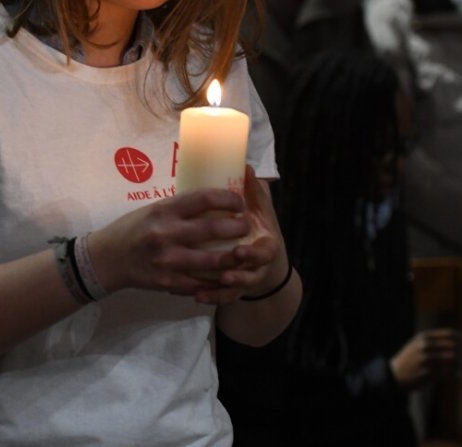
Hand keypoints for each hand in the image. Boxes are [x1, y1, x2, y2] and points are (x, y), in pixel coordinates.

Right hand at [86, 183, 254, 298]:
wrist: (107, 259)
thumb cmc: (131, 229)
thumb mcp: (153, 210)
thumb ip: (179, 208)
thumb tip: (212, 201)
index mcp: (163, 211)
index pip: (203, 199)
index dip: (227, 199)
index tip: (238, 202)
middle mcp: (166, 234)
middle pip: (213, 229)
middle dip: (236, 227)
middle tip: (246, 225)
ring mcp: (168, 261)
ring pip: (213, 261)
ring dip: (233, 256)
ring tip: (243, 251)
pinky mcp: (168, 282)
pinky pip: (201, 282)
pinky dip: (217, 279)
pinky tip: (228, 274)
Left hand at [208, 168, 288, 305]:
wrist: (263, 260)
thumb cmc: (256, 228)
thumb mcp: (260, 210)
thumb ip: (253, 191)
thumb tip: (245, 166)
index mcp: (266, 246)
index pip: (265, 253)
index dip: (253, 254)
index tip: (239, 250)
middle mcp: (257, 265)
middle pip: (250, 274)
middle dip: (238, 274)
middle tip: (221, 274)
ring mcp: (245, 279)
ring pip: (235, 289)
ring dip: (220, 290)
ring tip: (202, 291)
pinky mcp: (232, 288)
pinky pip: (222, 297)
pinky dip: (210, 297)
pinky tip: (195, 297)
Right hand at [389, 329, 460, 388]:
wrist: (395, 375)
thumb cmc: (409, 360)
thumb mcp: (417, 344)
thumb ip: (434, 341)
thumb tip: (456, 342)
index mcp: (424, 337)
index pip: (450, 334)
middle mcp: (426, 346)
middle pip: (454, 346)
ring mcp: (427, 359)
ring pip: (453, 359)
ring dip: (461, 364)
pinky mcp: (429, 372)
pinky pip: (449, 371)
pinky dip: (456, 373)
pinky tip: (457, 374)